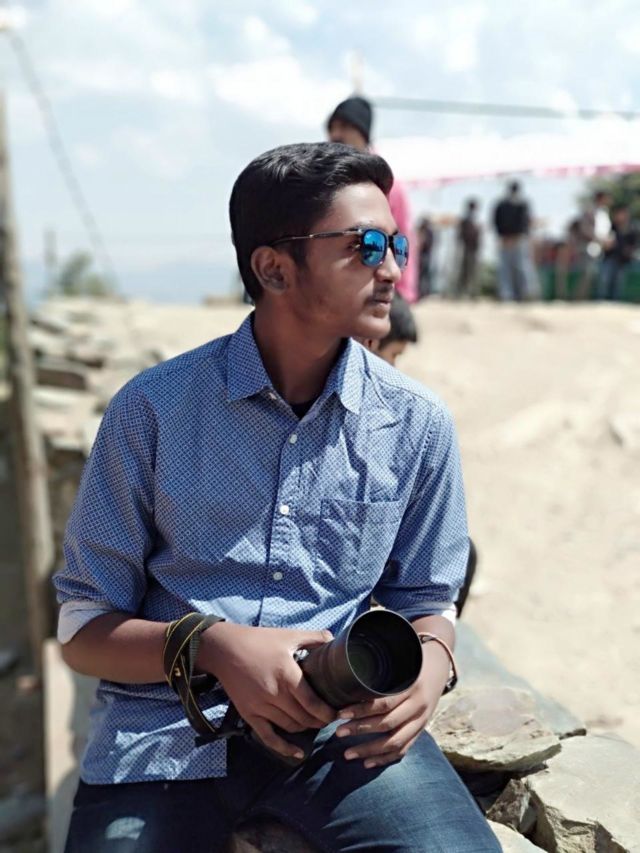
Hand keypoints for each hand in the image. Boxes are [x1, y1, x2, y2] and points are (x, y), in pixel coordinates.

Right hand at [198, 623, 335, 760]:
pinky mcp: (249, 714)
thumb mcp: (288, 636)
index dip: (327, 712)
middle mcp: (275, 695)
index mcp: (287, 676)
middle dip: (320, 721)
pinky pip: (268, 737)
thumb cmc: (258, 641)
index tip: (337, 712)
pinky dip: (284, 748)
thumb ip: (313, 637)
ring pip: (290, 727)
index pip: (313, 703)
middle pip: (304, 718)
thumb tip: (333, 639)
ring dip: (306, 728)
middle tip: (329, 718)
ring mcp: (261, 707)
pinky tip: (298, 753)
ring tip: (315, 723)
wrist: (224, 649)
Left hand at [334, 643, 449, 768]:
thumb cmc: (411, 662)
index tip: (340, 714)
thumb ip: (380, 672)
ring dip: (370, 750)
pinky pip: (404, 749)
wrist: (439, 666)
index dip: (361, 710)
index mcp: (411, 686)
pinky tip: (367, 763)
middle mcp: (418, 706)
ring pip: (395, 742)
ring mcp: (421, 720)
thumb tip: (347, 680)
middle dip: (360, 730)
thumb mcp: (399, 662)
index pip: (383, 703)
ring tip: (348, 754)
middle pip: (387, 724)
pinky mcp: (421, 730)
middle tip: (338, 733)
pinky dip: (385, 758)